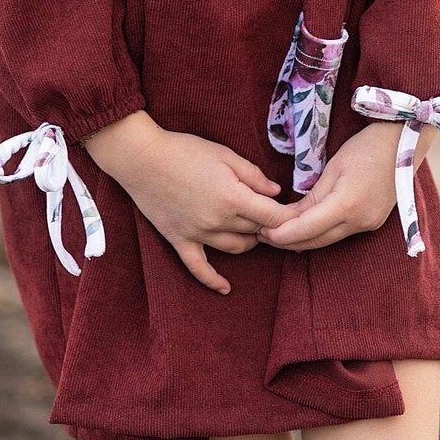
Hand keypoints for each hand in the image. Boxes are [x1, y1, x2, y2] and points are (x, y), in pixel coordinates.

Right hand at [83, 111, 289, 294]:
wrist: (141, 159)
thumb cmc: (184, 150)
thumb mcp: (225, 155)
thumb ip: (253, 175)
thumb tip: (275, 192)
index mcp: (233, 197)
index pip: (273, 217)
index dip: (289, 216)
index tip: (297, 213)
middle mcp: (218, 220)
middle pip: (256, 231)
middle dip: (267, 223)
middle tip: (271, 214)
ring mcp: (198, 233)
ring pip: (236, 247)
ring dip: (249, 240)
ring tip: (252, 228)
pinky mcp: (180, 240)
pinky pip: (198, 267)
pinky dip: (212, 280)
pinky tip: (226, 289)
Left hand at [258, 120, 432, 252]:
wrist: (404, 142)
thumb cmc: (365, 147)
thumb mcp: (333, 168)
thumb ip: (311, 197)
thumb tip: (289, 218)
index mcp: (347, 205)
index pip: (306, 229)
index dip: (281, 234)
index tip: (261, 232)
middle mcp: (360, 221)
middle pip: (316, 241)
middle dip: (288, 241)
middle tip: (262, 235)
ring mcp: (369, 224)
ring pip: (328, 240)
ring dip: (303, 239)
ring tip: (278, 233)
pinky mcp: (373, 222)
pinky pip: (340, 234)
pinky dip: (320, 233)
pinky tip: (305, 228)